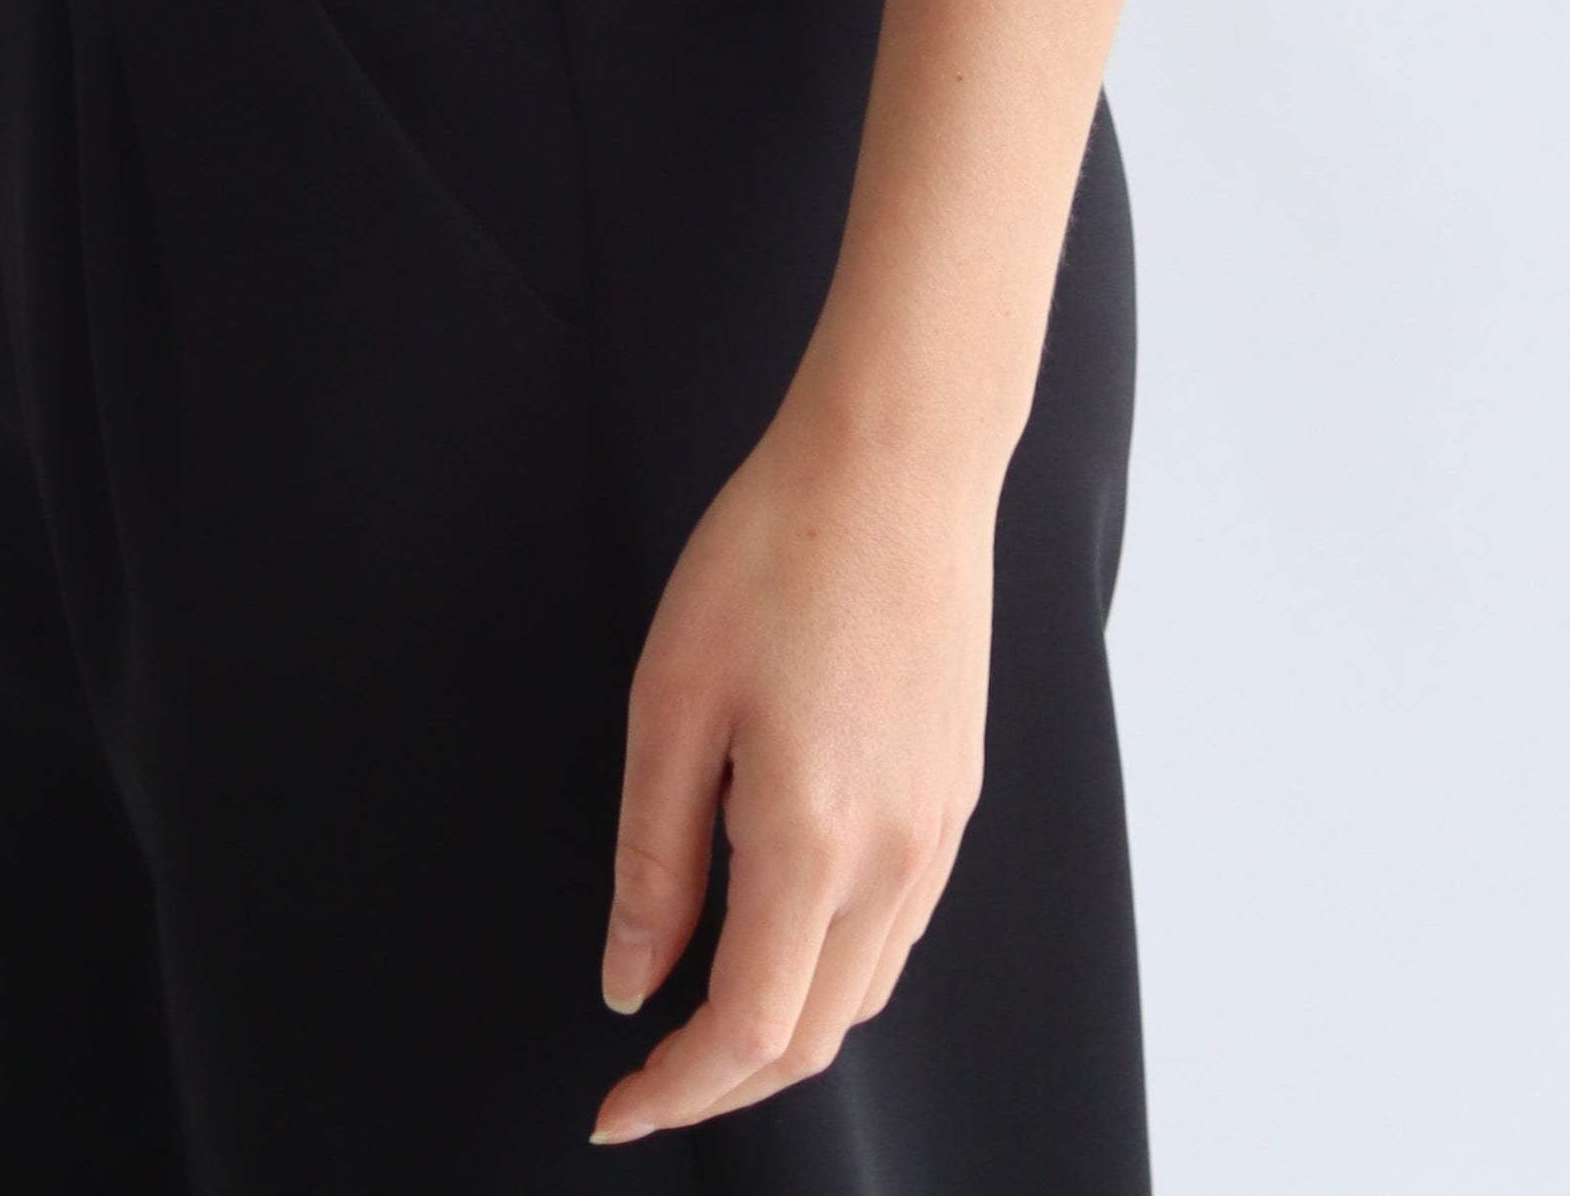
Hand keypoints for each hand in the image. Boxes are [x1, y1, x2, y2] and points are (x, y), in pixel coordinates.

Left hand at [589, 378, 995, 1145]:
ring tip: (698, 1016)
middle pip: (811, 1036)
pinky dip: (831, 970)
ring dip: (780, 1032)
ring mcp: (938, 830)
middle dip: (722, 1082)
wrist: (896, 460)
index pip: (747, 1031)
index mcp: (814, 840)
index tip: (613, 1109)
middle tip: (644, 1078)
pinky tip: (780, 931)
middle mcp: (895, 857)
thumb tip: (632, 977)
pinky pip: (896, 931)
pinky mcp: (955, 795)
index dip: (676, 1091)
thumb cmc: (776, 551)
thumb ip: (653, 855)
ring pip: (861, 993)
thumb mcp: (672, 697)